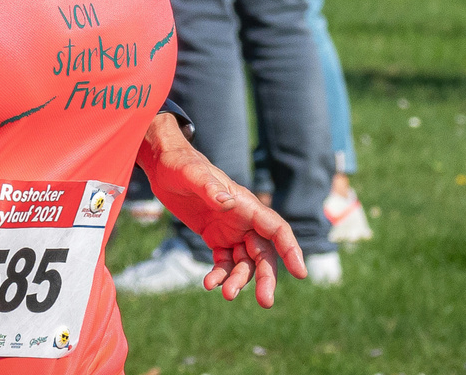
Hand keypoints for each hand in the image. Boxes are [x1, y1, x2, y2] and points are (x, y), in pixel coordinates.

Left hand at [137, 114, 306, 306]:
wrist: (165, 165)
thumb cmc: (181, 164)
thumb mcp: (191, 174)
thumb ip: (209, 187)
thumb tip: (227, 202)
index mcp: (245, 203)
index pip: (276, 228)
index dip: (290, 249)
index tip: (300, 273)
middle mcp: (243, 219)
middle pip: (263, 252)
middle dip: (266, 277)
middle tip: (265, 302)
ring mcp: (231, 229)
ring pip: (245, 262)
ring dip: (239, 280)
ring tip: (225, 294)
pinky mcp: (216, 237)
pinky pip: (225, 262)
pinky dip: (221, 275)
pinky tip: (209, 284)